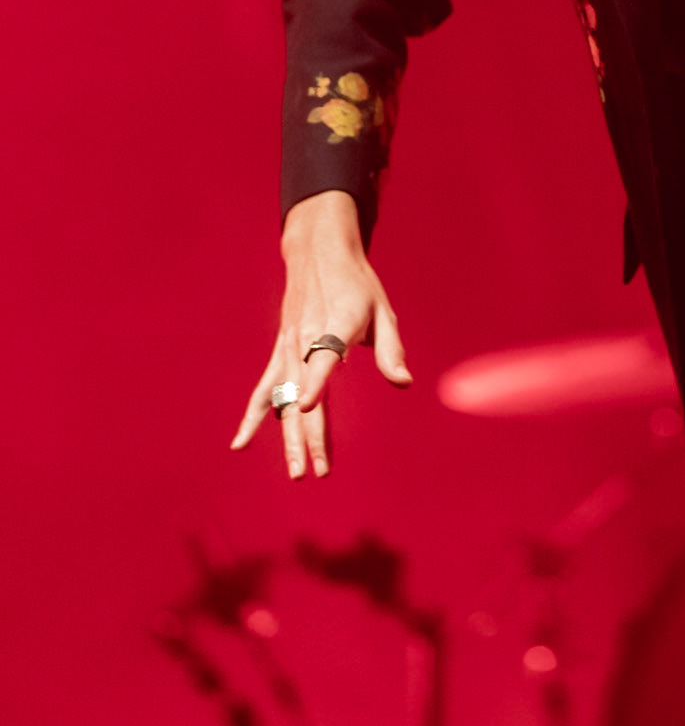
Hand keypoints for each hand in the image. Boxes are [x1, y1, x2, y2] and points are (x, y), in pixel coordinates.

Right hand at [231, 189, 411, 478]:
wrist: (318, 252)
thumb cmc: (357, 283)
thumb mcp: (383, 310)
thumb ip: (391, 349)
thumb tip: (404, 383)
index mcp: (335, 325)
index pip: (324, 357)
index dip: (317, 381)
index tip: (311, 406)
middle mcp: (306, 340)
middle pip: (303, 393)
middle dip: (308, 436)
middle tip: (314, 472)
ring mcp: (289, 348)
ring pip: (284, 399)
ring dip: (288, 437)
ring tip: (295, 472)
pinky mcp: (281, 353)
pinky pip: (263, 390)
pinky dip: (252, 417)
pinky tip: (240, 444)